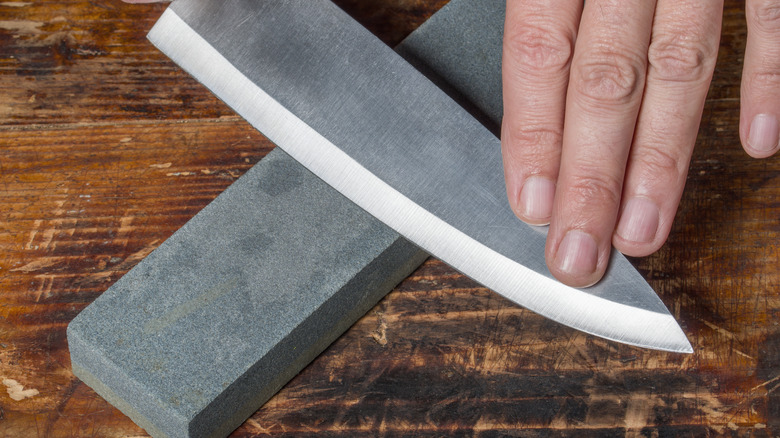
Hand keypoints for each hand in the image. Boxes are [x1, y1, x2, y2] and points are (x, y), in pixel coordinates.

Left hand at [501, 0, 779, 286]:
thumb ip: (542, 13)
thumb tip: (534, 108)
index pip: (539, 54)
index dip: (534, 134)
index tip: (532, 205)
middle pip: (604, 80)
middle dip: (590, 177)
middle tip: (578, 251)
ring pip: (681, 67)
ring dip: (661, 159)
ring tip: (642, 230)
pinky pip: (774, 17)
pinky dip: (768, 80)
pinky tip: (756, 141)